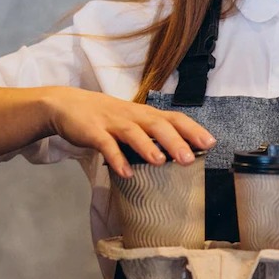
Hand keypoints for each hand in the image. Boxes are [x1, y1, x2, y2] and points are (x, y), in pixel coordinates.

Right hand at [42, 87, 214, 178]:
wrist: (67, 104)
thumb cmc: (107, 118)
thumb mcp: (133, 121)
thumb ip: (153, 134)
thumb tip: (182, 152)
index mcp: (145, 114)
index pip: (174, 118)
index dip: (192, 129)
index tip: (210, 143)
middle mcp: (132, 116)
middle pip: (157, 125)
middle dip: (174, 141)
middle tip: (189, 159)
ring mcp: (112, 123)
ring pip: (133, 132)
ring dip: (147, 147)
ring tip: (160, 163)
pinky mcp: (93, 131)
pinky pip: (105, 145)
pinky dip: (116, 158)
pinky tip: (126, 173)